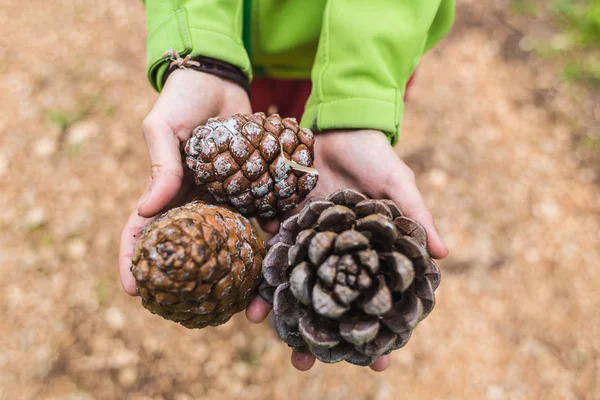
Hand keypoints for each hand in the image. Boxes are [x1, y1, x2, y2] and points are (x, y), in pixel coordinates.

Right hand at [118, 70, 250, 294]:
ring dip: (236, 263)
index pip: (142, 231)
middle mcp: (195, 202)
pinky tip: (277, 241)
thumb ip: (160, 166)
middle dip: (190, 278)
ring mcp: (224, 197)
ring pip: (228, 237)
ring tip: (246, 292)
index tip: (135, 291)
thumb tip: (148, 209)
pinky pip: (259, 213)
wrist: (221, 82)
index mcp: (167, 192)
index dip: (134, 261)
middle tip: (197, 309)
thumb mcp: (162, 129)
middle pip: (189, 247)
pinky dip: (267, 228)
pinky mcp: (251, 186)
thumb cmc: (182, 102)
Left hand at [247, 129, 448, 371]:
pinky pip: (269, 247)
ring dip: (277, 304)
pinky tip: (247, 290)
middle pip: (324, 298)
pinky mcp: (283, 218)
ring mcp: (306, 237)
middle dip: (314, 330)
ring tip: (262, 327)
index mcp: (363, 251)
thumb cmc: (375, 155)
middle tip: (305, 364)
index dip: (373, 330)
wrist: (339, 124)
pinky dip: (258, 267)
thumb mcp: (398, 184)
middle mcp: (333, 251)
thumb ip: (415, 217)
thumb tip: (443, 255)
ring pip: (291, 279)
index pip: (369, 296)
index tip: (376, 364)